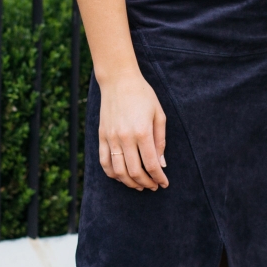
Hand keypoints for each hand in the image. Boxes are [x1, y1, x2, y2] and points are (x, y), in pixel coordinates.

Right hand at [98, 71, 168, 189]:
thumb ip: (161, 141)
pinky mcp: (101, 136)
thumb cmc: (143, 95)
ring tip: (138, 185)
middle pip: (134, 172)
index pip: (151, 164)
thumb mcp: (159, 114)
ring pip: (118, 171)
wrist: (118, 80)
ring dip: (129, 182)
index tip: (164, 183)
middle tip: (153, 186)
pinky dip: (112, 173)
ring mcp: (111, 138)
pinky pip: (104, 161)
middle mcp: (125, 138)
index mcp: (142, 132)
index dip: (158, 178)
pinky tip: (121, 177)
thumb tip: (161, 164)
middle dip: (146, 183)